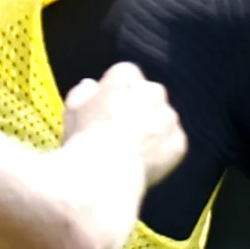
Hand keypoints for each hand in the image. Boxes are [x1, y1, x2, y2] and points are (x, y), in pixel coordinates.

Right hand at [66, 60, 186, 186]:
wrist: (102, 175)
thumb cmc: (82, 140)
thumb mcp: (71, 110)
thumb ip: (83, 92)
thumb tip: (90, 86)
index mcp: (125, 78)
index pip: (124, 74)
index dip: (113, 91)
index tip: (103, 107)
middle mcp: (153, 91)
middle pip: (148, 94)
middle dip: (137, 108)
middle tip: (116, 131)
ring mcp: (169, 117)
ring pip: (161, 119)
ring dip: (150, 130)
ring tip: (126, 151)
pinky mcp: (178, 142)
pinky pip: (170, 144)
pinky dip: (159, 152)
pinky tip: (138, 164)